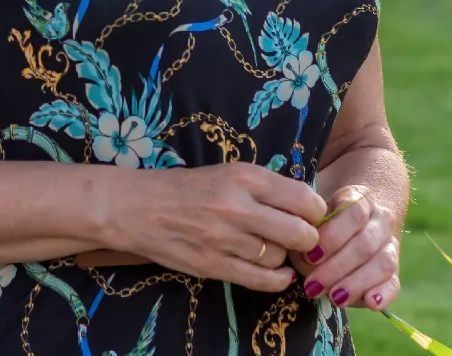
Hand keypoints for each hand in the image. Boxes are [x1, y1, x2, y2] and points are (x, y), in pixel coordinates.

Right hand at [83, 162, 327, 291]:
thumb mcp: (227, 172)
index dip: (315, 211)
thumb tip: (308, 207)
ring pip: (280, 257)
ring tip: (270, 246)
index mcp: (245, 177)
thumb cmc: (186, 187)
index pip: (305, 199)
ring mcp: (226, 239)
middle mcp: (238, 207)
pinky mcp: (214, 266)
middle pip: (301, 233)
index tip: (309, 215)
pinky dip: (277, 279)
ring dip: (282, 255)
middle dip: (306, 238)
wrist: (136, 206)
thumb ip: (265, 187)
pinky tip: (276, 271)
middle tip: (298, 236)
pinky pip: (263, 280)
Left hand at [291, 185, 400, 310]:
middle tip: (313, 286)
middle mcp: (381, 220)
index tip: (309, 256)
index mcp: (360, 199)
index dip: (332, 236)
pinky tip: (371, 303)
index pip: (353, 213)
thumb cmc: (323, 220)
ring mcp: (391, 245)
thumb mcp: (315, 217)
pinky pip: (395, 282)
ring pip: (382, 263)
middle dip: (336, 267)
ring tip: (335, 298)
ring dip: (356, 283)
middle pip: (365, 243)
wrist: (354, 221)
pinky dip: (384, 294)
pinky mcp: (395, 271)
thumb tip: (305, 259)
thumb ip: (309, 233)